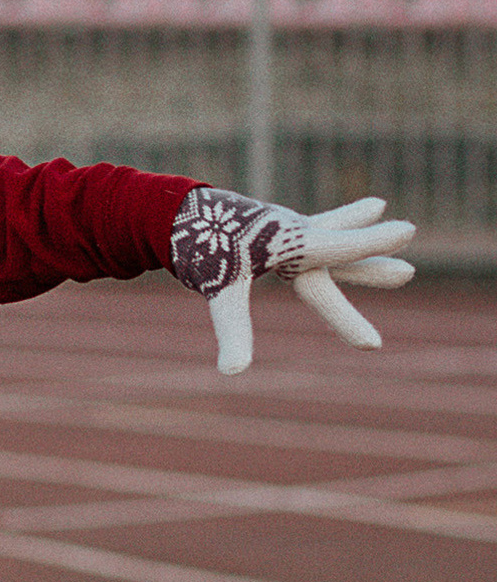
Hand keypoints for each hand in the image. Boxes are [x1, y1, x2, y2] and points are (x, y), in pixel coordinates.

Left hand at [168, 188, 415, 374]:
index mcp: (289, 243)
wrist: (173, 210)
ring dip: (360, 228)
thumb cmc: (199, 248)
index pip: (339, 250)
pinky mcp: (277, 225)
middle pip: (340, 253)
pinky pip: (320, 225)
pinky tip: (366, 210)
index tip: (406, 244)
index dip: (371, 255)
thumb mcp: (219, 290)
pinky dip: (345, 220)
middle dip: (370, 267)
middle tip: (407, 273)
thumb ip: (234, 330)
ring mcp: (287, 226)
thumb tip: (232, 372)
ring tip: (385, 212)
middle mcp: (294, 232)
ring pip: (334, 232)